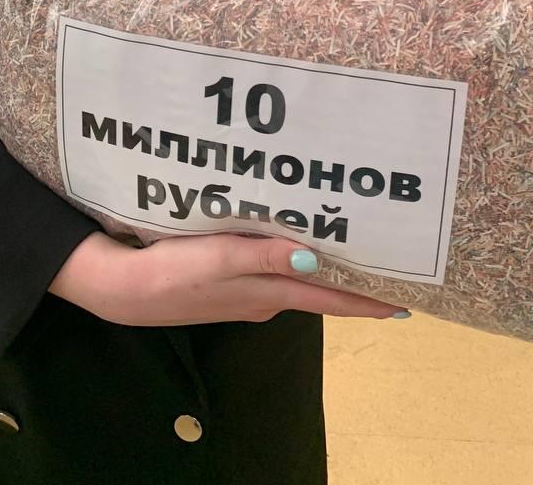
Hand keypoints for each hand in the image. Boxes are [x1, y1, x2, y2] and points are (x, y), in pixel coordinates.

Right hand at [49, 231, 406, 325]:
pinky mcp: (224, 278)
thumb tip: (316, 258)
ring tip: (349, 236)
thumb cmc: (174, 274)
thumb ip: (267, 256)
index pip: (331, 297)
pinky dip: (287, 251)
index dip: (369, 300)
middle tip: (385, 253)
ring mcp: (244, 289)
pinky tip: (287, 232)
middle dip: (352, 275)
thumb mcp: (221, 259)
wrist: (124, 290)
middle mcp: (264, 295)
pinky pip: (268, 264)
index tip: (408, 300)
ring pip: (294, 273)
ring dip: (321, 260)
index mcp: (269, 291)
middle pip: (319, 286)